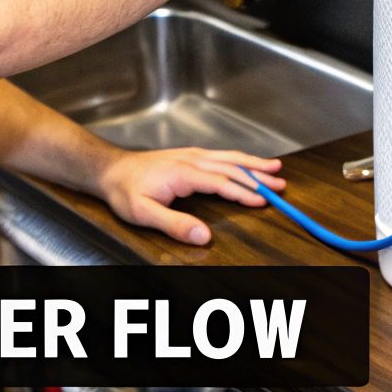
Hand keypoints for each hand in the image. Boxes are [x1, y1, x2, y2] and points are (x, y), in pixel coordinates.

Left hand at [94, 147, 286, 244]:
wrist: (110, 170)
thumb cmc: (125, 191)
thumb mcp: (143, 213)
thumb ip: (174, 224)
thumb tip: (203, 236)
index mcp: (184, 173)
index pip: (222, 182)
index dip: (243, 192)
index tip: (263, 201)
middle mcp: (192, 160)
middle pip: (232, 166)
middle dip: (258, 176)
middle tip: (281, 185)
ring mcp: (191, 155)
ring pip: (229, 157)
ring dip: (253, 164)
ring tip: (276, 168)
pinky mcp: (190, 156)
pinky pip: (221, 156)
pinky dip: (240, 159)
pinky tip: (249, 163)